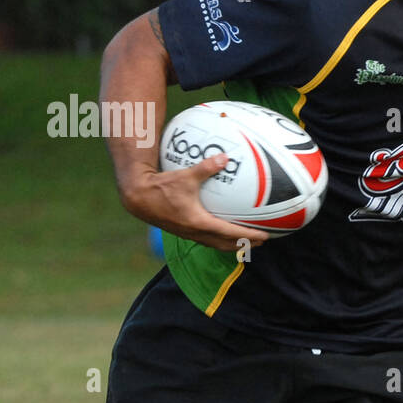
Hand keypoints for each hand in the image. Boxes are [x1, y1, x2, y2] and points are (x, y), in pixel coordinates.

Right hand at [120, 154, 270, 250]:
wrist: (137, 198)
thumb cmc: (160, 186)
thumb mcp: (185, 175)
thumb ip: (206, 168)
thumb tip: (225, 158)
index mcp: (199, 223)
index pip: (230, 234)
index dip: (249, 236)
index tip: (265, 236)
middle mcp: (195, 232)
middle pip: (225, 244)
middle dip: (244, 244)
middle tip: (261, 240)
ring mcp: (188, 233)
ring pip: (215, 244)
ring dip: (231, 244)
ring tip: (246, 240)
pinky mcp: (182, 230)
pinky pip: (205, 238)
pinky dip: (218, 237)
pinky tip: (221, 228)